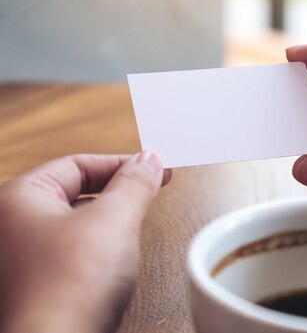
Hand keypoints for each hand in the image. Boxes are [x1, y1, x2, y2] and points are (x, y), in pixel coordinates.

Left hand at [0, 153, 170, 332]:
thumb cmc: (68, 287)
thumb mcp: (115, 219)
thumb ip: (134, 183)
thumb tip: (147, 160)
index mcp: (18, 199)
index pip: (77, 164)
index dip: (120, 163)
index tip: (152, 167)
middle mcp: (12, 226)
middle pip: (74, 191)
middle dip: (116, 191)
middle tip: (149, 190)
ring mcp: (22, 257)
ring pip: (75, 222)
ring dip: (108, 220)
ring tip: (135, 224)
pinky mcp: (37, 284)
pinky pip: (71, 250)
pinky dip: (97, 247)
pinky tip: (115, 259)